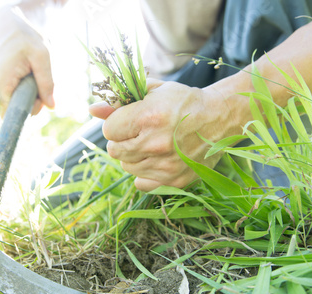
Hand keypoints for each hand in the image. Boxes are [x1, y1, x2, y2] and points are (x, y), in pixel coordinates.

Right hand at [0, 7, 54, 116]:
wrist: (10, 24)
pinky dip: (26, 86)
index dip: (31, 108)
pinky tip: (28, 73)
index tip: (41, 96)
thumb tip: (51, 106)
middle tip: (41, 79)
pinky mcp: (0, 82)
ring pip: (18, 100)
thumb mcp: (42, 58)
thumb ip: (47, 83)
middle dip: (34, 99)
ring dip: (31, 91)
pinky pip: (16, 92)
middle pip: (18, 107)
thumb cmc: (26, 38)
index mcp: (3, 83)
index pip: (15, 112)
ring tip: (33, 72)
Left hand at [90, 79, 247, 191]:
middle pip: (114, 150)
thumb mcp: (153, 92)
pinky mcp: (174, 180)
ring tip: (151, 144)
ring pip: (127, 167)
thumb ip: (120, 100)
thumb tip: (92, 110)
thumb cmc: (183, 101)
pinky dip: (144, 173)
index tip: (130, 120)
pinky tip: (156, 160)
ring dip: (133, 156)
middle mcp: (156, 143)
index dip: (117, 123)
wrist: (219, 117)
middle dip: (123, 140)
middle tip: (141, 132)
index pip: (109, 130)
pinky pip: (141, 183)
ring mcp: (166, 165)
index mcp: (149, 116)